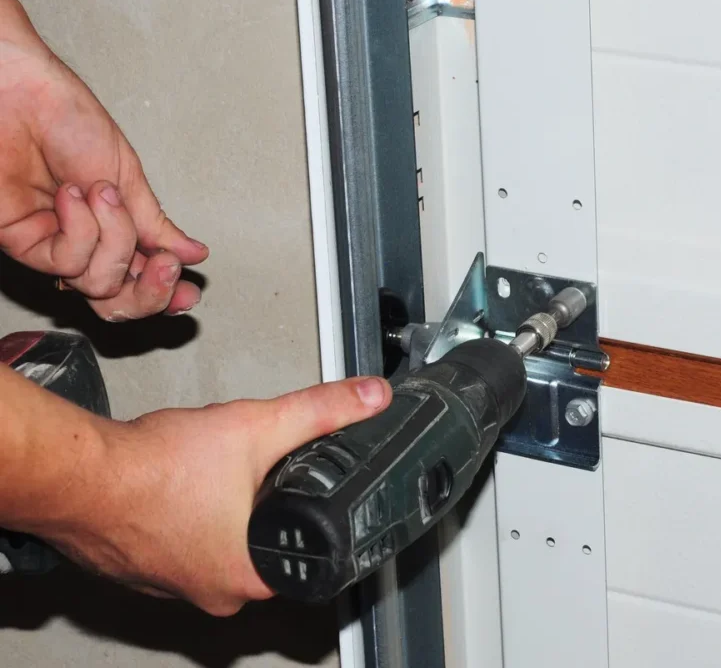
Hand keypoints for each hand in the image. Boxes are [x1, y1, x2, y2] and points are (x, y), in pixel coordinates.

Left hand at [0, 0, 206, 319]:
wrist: (23, 94)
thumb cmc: (67, 118)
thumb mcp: (127, 175)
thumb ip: (155, 223)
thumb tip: (191, 253)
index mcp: (112, 226)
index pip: (139, 278)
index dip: (165, 292)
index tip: (188, 291)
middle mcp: (83, 242)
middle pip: (118, 300)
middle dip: (149, 291)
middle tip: (164, 266)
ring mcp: (54, 244)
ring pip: (98, 284)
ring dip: (113, 240)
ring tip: (102, 194)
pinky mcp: (22, 241)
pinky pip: (66, 263)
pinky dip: (81, 231)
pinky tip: (73, 196)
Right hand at [41, 377, 391, 615]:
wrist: (80, 476)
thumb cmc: (154, 468)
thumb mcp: (258, 426)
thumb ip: (321, 411)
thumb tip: (369, 399)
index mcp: (250, 577)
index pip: (309, 551)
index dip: (312, 509)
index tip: (299, 487)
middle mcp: (212, 593)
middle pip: (264, 541)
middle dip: (263, 502)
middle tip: (248, 472)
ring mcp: (173, 586)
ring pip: (220, 542)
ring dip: (224, 509)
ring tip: (209, 476)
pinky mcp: (143, 570)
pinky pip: (182, 543)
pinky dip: (187, 516)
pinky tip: (179, 487)